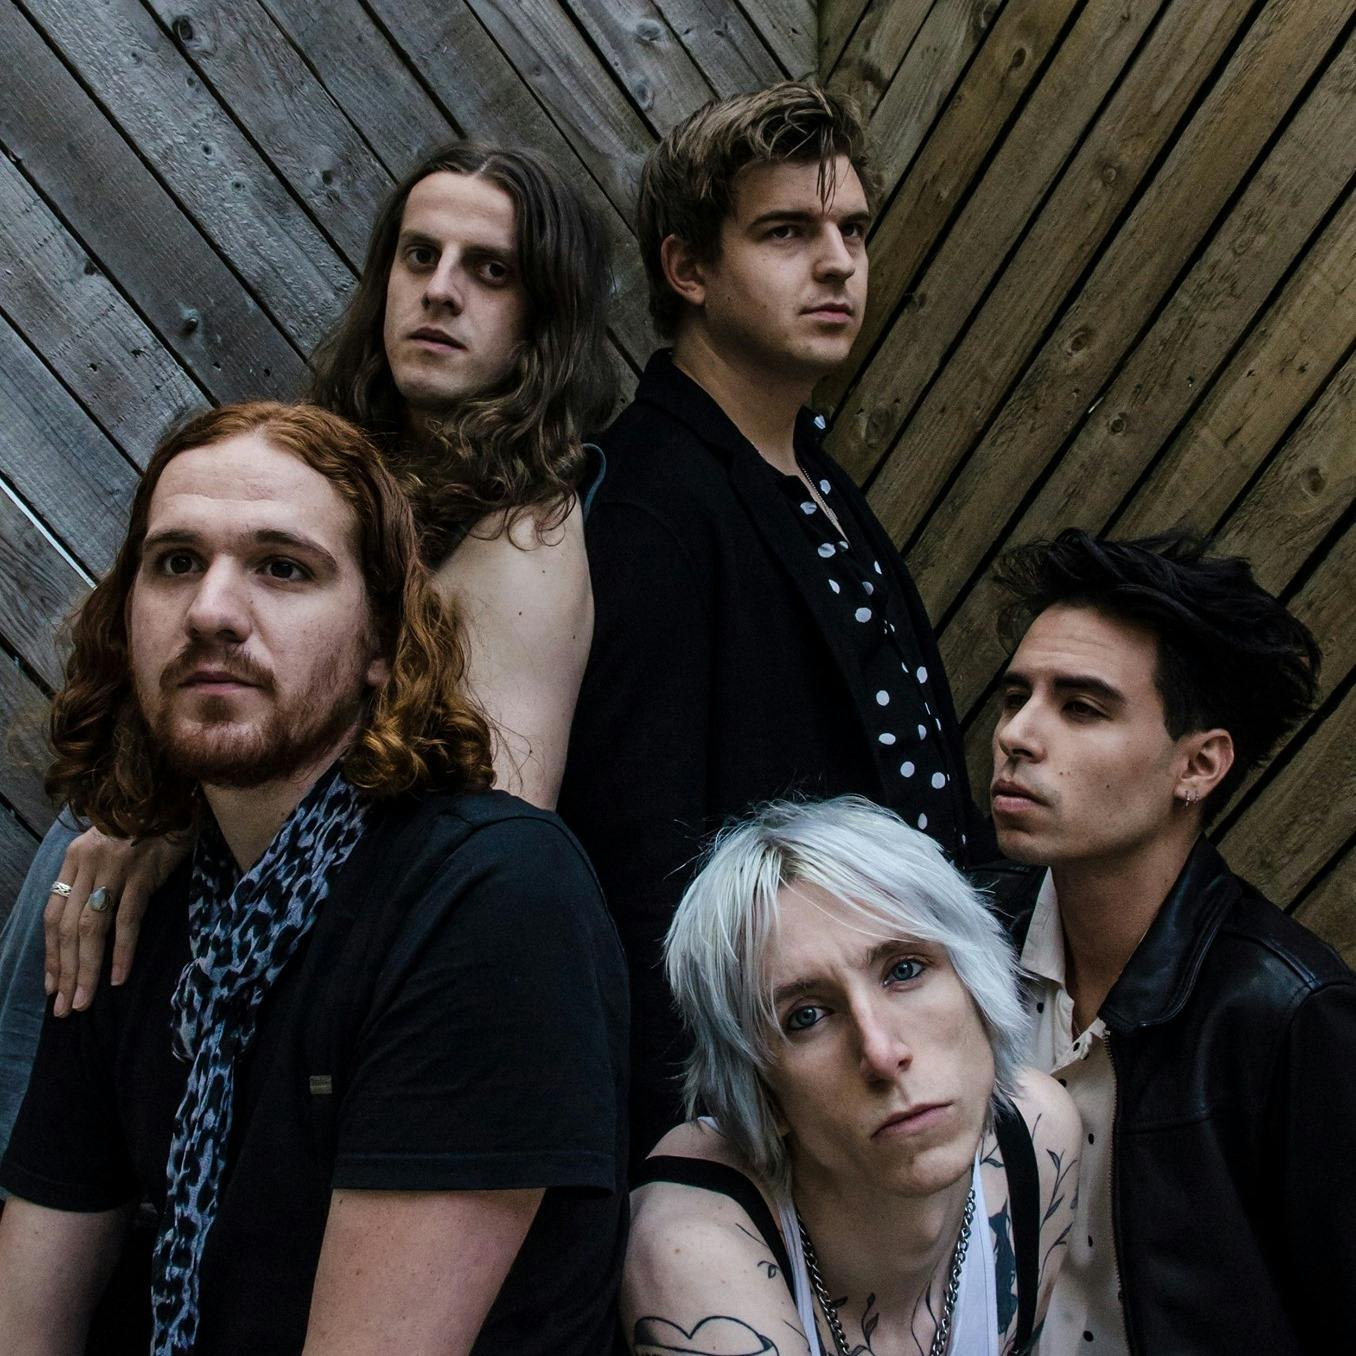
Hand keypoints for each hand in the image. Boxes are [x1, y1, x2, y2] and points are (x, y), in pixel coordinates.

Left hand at [42, 828, 188, 1015]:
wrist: (177, 795)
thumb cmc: (148, 825)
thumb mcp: (111, 846)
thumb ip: (96, 876)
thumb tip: (85, 920)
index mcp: (75, 859)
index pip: (52, 914)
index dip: (51, 953)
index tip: (53, 986)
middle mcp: (88, 864)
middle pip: (67, 927)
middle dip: (65, 972)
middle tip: (65, 1008)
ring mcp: (115, 868)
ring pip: (91, 928)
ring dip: (86, 969)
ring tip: (83, 1001)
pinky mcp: (142, 872)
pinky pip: (127, 919)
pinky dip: (121, 951)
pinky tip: (118, 977)